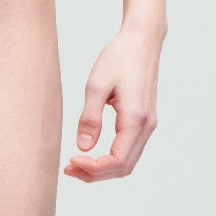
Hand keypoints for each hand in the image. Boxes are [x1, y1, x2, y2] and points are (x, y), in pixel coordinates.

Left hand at [64, 26, 161, 181]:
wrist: (142, 40)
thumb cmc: (119, 57)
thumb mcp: (97, 85)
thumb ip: (90, 118)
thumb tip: (83, 148)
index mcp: (135, 119)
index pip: (117, 161)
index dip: (93, 169)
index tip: (70, 162)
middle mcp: (147, 126)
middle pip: (124, 167)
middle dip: (95, 174)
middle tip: (68, 169)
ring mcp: (148, 124)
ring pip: (128, 161)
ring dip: (103, 169)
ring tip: (76, 164)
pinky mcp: (144, 120)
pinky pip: (130, 150)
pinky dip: (111, 158)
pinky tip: (92, 153)